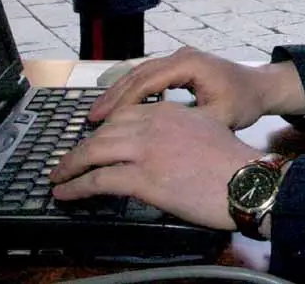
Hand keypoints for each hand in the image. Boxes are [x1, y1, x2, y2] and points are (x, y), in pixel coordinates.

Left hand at [49, 101, 257, 229]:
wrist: (247, 181)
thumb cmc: (233, 163)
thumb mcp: (205, 130)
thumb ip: (180, 130)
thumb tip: (163, 145)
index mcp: (168, 111)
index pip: (123, 115)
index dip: (102, 130)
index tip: (92, 142)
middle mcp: (152, 124)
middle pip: (103, 132)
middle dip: (80, 148)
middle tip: (67, 161)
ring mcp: (145, 149)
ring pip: (93, 152)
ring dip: (70, 166)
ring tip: (58, 177)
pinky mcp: (142, 177)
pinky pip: (97, 180)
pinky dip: (76, 187)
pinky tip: (66, 193)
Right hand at [89, 48, 304, 129]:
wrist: (262, 87)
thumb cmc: (244, 102)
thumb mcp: (220, 118)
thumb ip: (190, 125)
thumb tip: (159, 143)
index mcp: (191, 64)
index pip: (149, 81)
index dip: (124, 101)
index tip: (105, 121)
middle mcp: (181, 55)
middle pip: (139, 73)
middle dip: (114, 96)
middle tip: (91, 118)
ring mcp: (179, 57)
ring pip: (141, 73)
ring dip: (119, 93)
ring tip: (98, 115)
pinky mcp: (179, 65)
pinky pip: (149, 76)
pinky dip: (132, 91)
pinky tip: (118, 109)